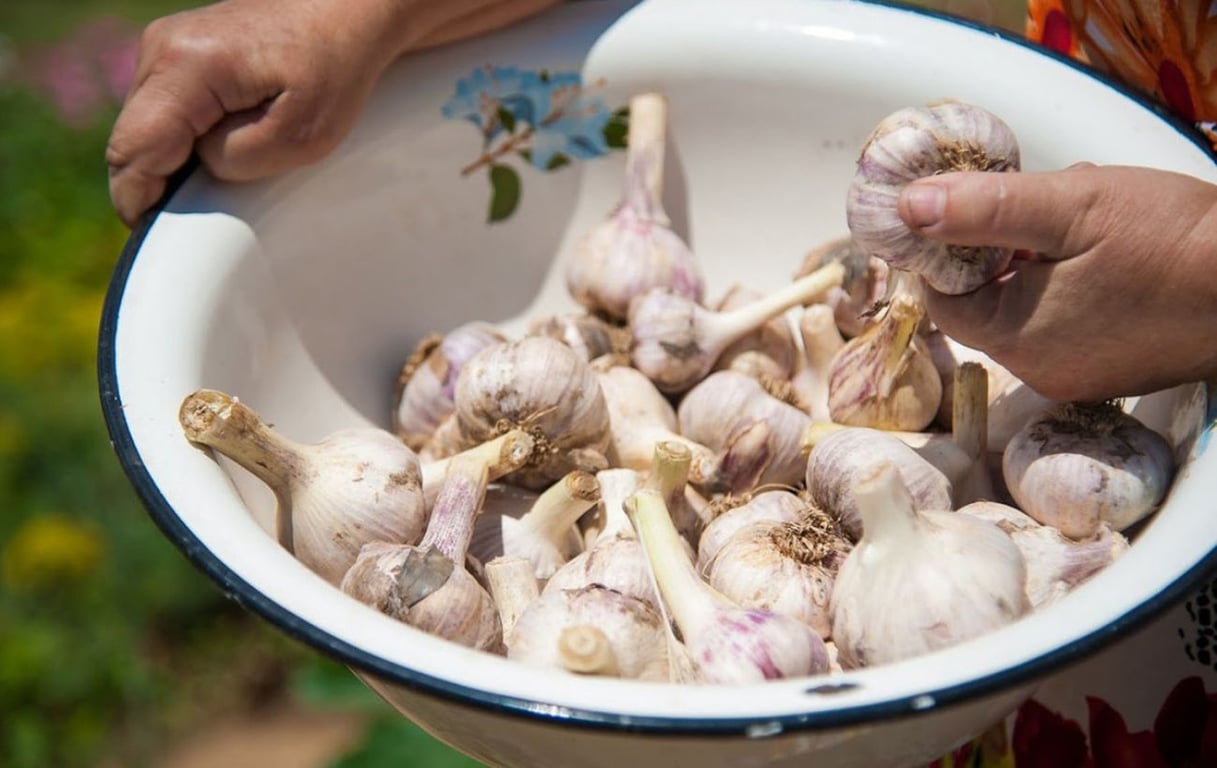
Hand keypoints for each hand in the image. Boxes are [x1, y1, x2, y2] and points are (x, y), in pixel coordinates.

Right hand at [106, 0, 558, 226]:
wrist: (352, 10)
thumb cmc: (338, 67)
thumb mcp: (304, 136)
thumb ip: (240, 160)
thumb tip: (203, 167)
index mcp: (186, 67)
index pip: (133, 152)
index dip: (138, 203)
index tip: (158, 240)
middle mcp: (161, 49)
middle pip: (132, 142)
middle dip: (157, 184)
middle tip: (198, 217)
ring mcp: (165, 46)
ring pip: (147, 128)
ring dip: (175, 159)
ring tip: (224, 174)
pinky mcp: (180, 51)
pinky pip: (166, 111)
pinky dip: (186, 138)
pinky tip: (224, 147)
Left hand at [897, 164, 1216, 400]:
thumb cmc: (1172, 241)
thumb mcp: (1070, 207)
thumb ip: (983, 209)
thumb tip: (908, 210)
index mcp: (1016, 339)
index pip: (945, 296)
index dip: (948, 248)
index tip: (973, 205)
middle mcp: (1040, 370)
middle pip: (987, 297)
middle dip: (1005, 242)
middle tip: (1047, 200)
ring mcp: (1079, 373)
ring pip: (1030, 300)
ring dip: (1045, 251)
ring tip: (1092, 212)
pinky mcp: (1113, 365)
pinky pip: (1068, 314)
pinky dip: (1077, 274)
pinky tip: (1116, 242)